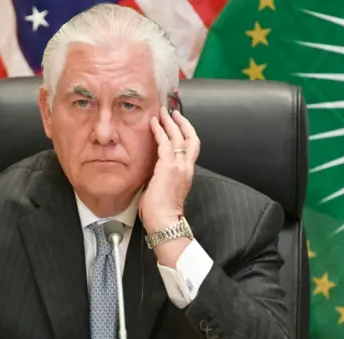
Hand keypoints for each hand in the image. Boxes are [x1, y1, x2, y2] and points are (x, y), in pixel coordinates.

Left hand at [139, 106, 199, 232]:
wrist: (165, 221)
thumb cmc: (162, 212)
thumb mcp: (166, 189)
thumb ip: (163, 177)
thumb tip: (154, 171)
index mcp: (186, 173)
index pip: (190, 148)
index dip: (186, 134)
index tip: (178, 125)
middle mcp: (186, 167)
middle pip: (191, 137)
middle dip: (182, 123)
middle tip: (174, 112)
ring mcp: (179, 166)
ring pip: (178, 136)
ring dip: (170, 122)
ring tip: (163, 112)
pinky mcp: (168, 166)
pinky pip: (164, 142)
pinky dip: (159, 130)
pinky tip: (153, 123)